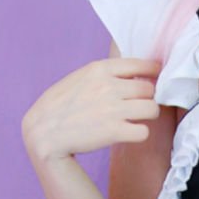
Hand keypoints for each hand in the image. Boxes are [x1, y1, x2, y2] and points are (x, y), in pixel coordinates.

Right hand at [21, 55, 163, 168]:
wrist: (43, 132)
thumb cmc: (59, 105)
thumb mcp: (79, 77)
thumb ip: (104, 74)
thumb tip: (132, 74)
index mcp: (100, 69)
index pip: (141, 64)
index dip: (153, 72)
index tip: (156, 77)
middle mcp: (109, 86)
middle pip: (150, 89)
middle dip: (147, 97)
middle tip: (139, 105)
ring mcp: (113, 109)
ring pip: (152, 108)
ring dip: (148, 115)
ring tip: (137, 119)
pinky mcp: (114, 132)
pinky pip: (144, 131)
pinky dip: (139, 134)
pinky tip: (130, 133)